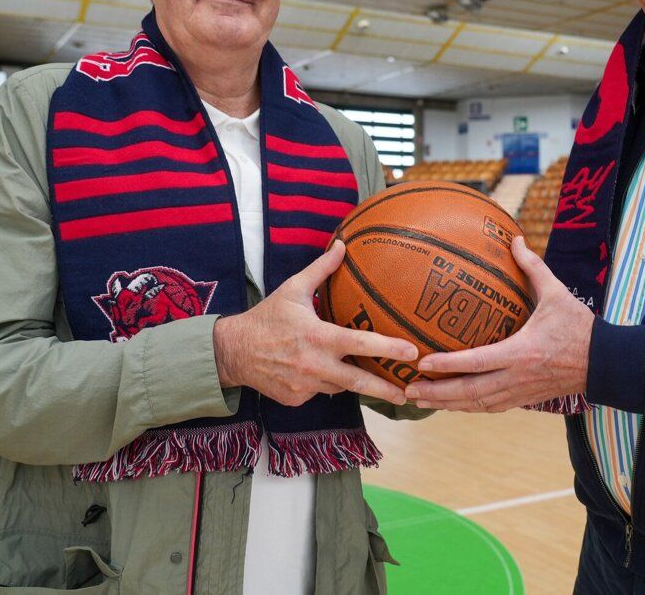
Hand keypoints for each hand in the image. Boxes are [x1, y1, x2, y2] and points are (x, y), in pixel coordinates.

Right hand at [212, 240, 417, 405]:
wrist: (232, 351)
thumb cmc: (267, 317)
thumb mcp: (293, 288)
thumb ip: (322, 269)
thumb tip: (343, 245)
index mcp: (318, 337)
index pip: (361, 345)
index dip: (389, 349)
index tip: (412, 353)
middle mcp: (314, 365)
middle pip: (358, 382)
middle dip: (385, 389)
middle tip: (408, 393)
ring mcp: (305, 386)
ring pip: (339, 387)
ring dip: (351, 382)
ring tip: (371, 381)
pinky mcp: (296, 399)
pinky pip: (320, 392)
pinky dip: (324, 383)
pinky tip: (316, 371)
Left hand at [404, 236, 592, 411]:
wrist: (605, 363)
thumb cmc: (580, 327)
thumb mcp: (557, 293)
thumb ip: (533, 268)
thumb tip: (515, 239)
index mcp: (521, 352)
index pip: (477, 361)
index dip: (447, 364)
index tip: (421, 362)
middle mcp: (517, 376)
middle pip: (469, 392)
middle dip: (436, 393)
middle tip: (406, 390)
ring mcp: (520, 392)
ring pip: (477, 404)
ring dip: (446, 404)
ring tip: (418, 401)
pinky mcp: (525, 399)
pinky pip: (490, 407)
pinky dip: (467, 407)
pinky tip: (450, 404)